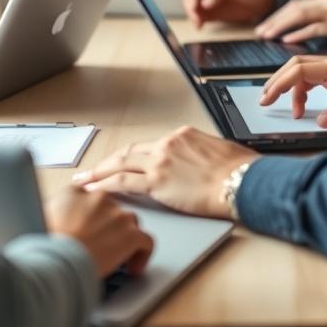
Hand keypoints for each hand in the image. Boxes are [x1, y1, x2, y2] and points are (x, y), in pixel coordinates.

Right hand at [45, 186, 153, 276]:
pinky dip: (141, 255)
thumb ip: (52, 212)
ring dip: (125, 237)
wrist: (54, 262)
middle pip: (112, 209)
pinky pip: (145, 242)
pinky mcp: (131, 235)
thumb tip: (53, 219)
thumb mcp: (38, 220)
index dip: (92, 215)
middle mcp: (100, 198)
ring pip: (130, 222)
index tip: (90, 228)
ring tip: (116, 256)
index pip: (90, 197)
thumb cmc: (42, 247)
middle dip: (109, 226)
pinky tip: (132, 268)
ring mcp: (117, 215)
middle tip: (101, 245)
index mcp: (74, 192)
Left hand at [73, 126, 259, 218]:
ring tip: (83, 181)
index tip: (123, 163)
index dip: (133, 156)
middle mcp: (167, 144)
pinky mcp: (157, 181)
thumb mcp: (219, 152)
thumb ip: (201, 155)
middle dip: (108, 162)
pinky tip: (93, 190)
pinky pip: (122, 182)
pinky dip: (104, 185)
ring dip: (98, 173)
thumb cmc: (239, 170)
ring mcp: (160, 161)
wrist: (242, 181)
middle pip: (129, 152)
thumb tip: (201, 163)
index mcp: (182, 135)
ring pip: (120, 163)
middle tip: (92, 170)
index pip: (149, 146)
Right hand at [183, 0, 274, 28]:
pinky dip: (196, 22)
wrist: (261, 1)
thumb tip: (204, 3)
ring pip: (191, 8)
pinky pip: (197, 17)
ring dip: (192, 16)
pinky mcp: (209, 14)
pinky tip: (200, 26)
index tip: (194, 7)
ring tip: (199, 24)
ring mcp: (205, 2)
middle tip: (197, 19)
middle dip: (190, 8)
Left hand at [255, 0, 326, 47]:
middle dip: (274, 20)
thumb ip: (321, 22)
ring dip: (281, 26)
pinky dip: (300, 33)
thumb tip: (300, 33)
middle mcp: (326, 2)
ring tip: (267, 36)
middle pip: (293, 8)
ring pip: (300, 15)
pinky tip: (288, 41)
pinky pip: (316, 27)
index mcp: (325, 1)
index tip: (264, 26)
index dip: (277, 16)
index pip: (295, 6)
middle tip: (259, 33)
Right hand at [260, 56, 326, 126]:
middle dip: (277, 82)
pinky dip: (300, 93)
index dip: (280, 83)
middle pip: (295, 66)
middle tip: (265, 100)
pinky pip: (311, 81)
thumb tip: (321, 121)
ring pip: (301, 73)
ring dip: (288, 88)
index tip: (268, 98)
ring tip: (283, 108)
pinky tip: (301, 108)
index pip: (299, 70)